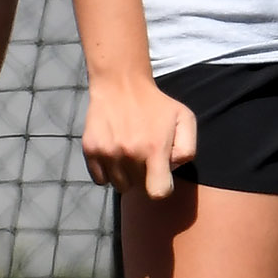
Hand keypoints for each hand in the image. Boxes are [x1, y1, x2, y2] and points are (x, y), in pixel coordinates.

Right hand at [81, 74, 195, 197]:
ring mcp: (108, 153)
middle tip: (144, 155)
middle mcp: (129, 154)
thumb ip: (187, 148)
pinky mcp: (90, 150)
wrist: (120, 84)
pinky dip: (107, 172)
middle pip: (139, 188)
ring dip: (126, 175)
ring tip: (129, 153)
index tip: (160, 175)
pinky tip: (114, 153)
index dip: (161, 187)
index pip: (158, 193)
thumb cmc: (156, 104)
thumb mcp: (184, 118)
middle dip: (145, 175)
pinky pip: (100, 180)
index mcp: (154, 149)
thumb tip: (171, 169)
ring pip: (119, 186)